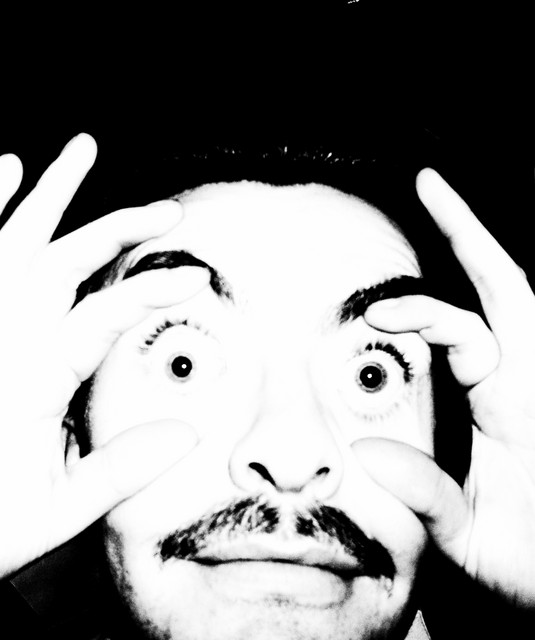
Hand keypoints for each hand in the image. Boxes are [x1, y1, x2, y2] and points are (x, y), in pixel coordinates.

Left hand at [0, 135, 207, 577]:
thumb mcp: (52, 512)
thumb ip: (118, 470)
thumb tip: (184, 432)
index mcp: (26, 383)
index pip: (101, 319)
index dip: (153, 292)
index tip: (196, 278)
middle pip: (58, 263)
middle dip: (116, 229)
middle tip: (164, 210)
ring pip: (11, 242)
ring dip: (45, 194)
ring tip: (77, 149)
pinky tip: (1, 168)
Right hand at [355, 169, 534, 607]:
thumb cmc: (531, 563)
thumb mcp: (478, 542)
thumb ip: (432, 498)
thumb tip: (369, 452)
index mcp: (518, 409)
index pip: (472, 333)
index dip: (424, 312)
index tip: (377, 312)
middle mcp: (524, 385)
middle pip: (506, 288)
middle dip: (468, 232)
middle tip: (431, 184)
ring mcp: (520, 386)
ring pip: (505, 302)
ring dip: (475, 253)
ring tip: (439, 209)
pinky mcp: (510, 396)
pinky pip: (491, 332)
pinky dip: (471, 295)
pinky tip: (441, 288)